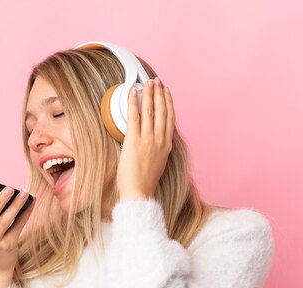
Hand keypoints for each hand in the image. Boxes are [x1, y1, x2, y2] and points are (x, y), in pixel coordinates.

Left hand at [116, 77, 174, 199]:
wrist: (140, 192)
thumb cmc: (145, 182)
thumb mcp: (158, 162)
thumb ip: (157, 148)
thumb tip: (152, 139)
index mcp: (166, 145)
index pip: (169, 117)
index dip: (168, 102)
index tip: (166, 91)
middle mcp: (160, 139)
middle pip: (162, 110)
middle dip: (159, 93)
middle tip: (156, 81)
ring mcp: (148, 139)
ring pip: (150, 110)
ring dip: (149, 93)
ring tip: (147, 82)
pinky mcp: (134, 141)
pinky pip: (134, 117)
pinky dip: (134, 102)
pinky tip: (133, 93)